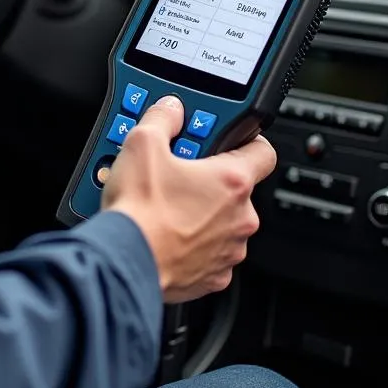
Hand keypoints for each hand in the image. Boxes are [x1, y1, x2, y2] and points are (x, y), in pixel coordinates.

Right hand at [101, 95, 276, 303]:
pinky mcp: (213, 278)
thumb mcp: (142, 144)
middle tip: (177, 176)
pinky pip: (209, 253)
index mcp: (232, 182)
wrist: (123, 261)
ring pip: (222, 223)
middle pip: (236, 189)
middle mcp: (240, 218)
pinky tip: (166, 235)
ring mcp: (229, 251)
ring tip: (166, 208)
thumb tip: (170, 109)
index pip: (264, 150)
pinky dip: (192, 245)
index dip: (246, 140)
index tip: (228, 140)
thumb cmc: (139, 210)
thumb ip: (162, 118)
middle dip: (209, 181)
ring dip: (201, 214)